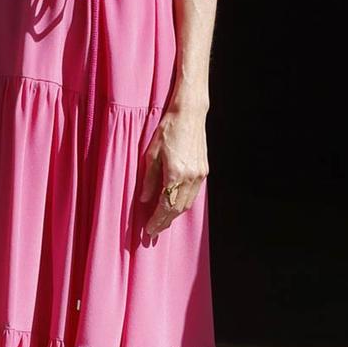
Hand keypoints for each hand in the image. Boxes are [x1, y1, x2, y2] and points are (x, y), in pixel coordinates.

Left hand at [138, 98, 208, 235]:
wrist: (189, 114)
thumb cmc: (167, 129)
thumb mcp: (151, 154)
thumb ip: (148, 179)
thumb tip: (144, 200)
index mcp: (175, 173)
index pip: (165, 205)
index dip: (157, 220)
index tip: (148, 230)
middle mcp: (190, 177)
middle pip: (177, 209)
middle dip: (165, 222)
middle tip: (153, 231)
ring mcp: (199, 175)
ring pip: (187, 204)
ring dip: (174, 215)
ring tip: (162, 221)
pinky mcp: (203, 170)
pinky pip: (193, 194)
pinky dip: (183, 203)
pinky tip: (174, 206)